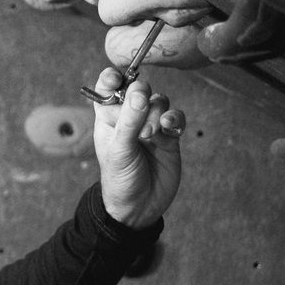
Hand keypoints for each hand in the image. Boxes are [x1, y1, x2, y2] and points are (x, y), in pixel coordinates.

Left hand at [91, 67, 184, 229]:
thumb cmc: (119, 179)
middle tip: (140, 109)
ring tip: (149, 134)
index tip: (118, 77)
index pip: (108, 88)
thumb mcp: (119, 150)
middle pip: (139, 90)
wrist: (138, 207)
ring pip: (159, 102)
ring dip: (156, 112)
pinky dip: (174, 119)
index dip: (113, 78)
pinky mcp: (169, 137)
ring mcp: (150, 127)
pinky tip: (169, 128)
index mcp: (108, 119)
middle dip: (141, 96)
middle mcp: (129, 119)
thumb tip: (139, 91)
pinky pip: (176, 118)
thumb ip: (129, 120)